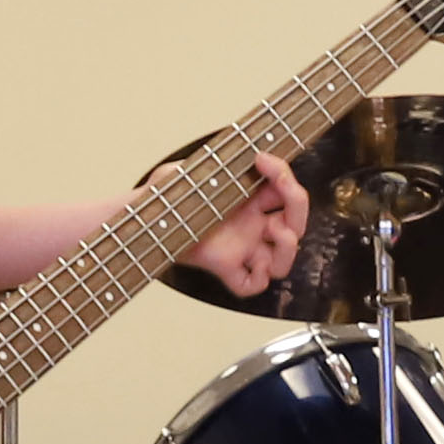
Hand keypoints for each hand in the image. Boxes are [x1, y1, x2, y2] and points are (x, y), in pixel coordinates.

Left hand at [172, 148, 307, 296]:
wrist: (146, 222)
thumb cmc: (165, 196)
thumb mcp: (181, 169)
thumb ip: (196, 165)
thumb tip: (214, 162)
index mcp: (249, 201)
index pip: (284, 192)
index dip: (283, 175)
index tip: (262, 158)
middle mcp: (250, 225)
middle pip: (294, 224)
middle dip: (297, 207)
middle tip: (282, 188)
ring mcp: (240, 248)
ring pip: (281, 261)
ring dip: (288, 246)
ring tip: (278, 232)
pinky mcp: (224, 267)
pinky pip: (250, 285)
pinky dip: (257, 281)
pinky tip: (252, 266)